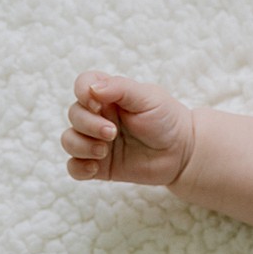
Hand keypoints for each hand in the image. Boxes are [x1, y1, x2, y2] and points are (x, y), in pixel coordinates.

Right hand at [62, 74, 195, 186]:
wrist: (183, 153)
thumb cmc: (167, 120)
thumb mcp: (148, 98)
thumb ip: (121, 88)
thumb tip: (91, 89)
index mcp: (108, 96)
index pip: (82, 85)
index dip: (82, 92)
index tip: (97, 103)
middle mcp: (98, 116)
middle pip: (74, 115)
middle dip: (88, 124)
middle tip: (112, 133)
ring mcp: (96, 141)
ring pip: (69, 141)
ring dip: (82, 146)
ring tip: (105, 151)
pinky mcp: (100, 165)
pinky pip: (75, 168)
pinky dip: (79, 168)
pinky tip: (96, 168)